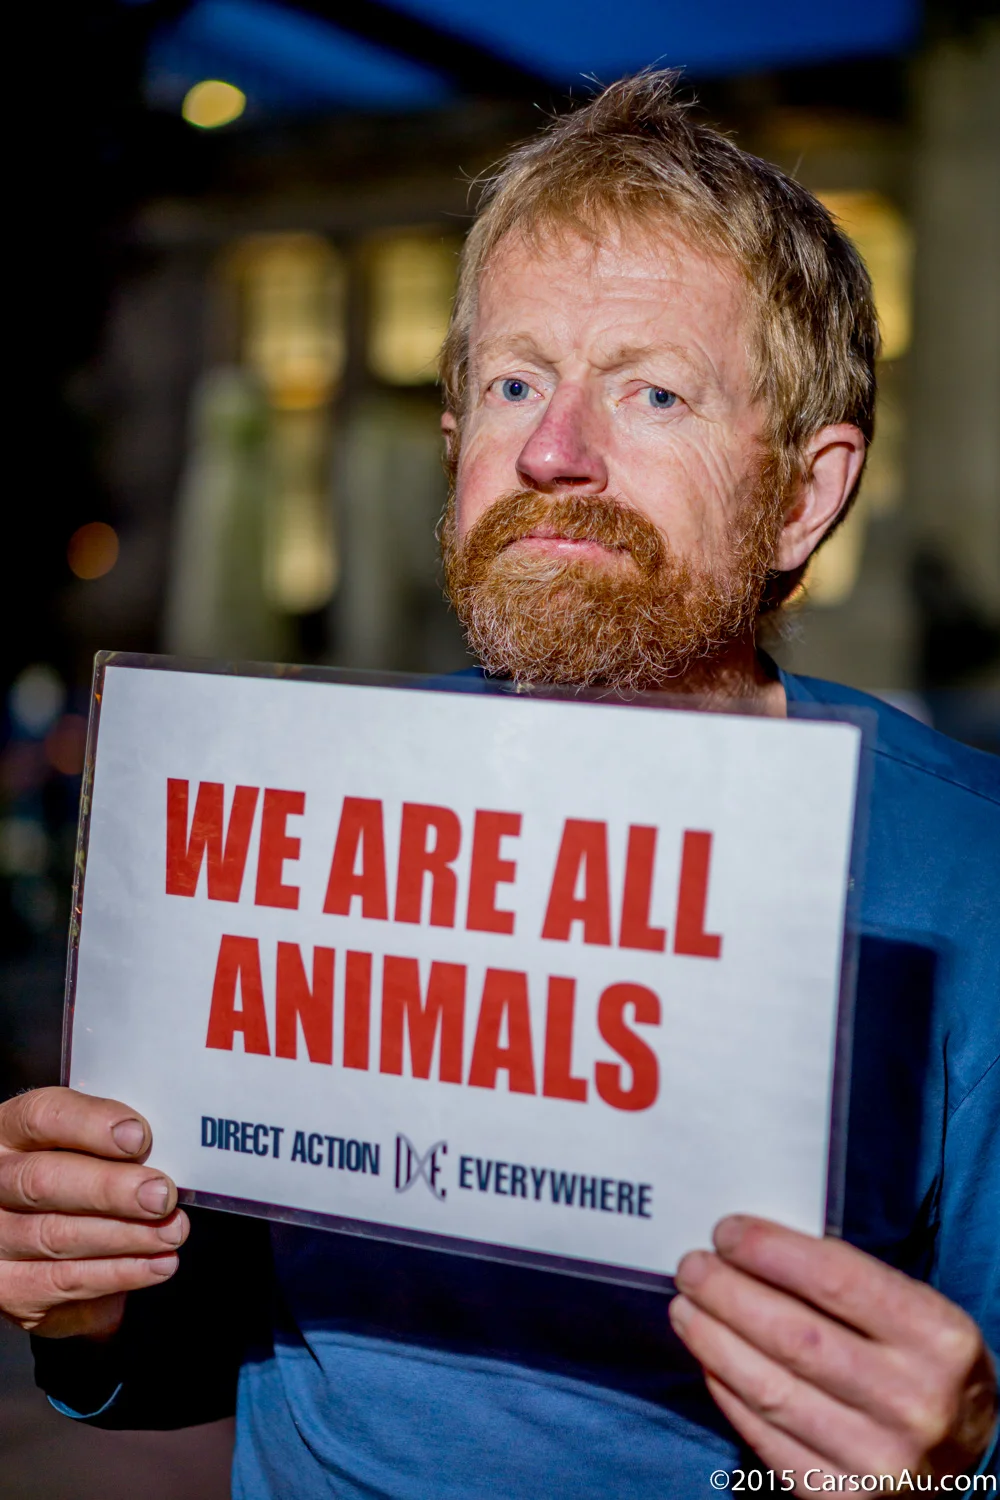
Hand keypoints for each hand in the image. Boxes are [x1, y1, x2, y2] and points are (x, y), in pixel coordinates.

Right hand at [0, 1086, 187, 1339]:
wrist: (34, 1227)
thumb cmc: (73, 1171)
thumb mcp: (82, 1142)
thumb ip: (110, 1139)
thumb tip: (159, 1147)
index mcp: (9, 1133)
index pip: (41, 1116)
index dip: (91, 1125)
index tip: (139, 1137)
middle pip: (42, 1181)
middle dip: (110, 1190)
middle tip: (161, 1196)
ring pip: (54, 1237)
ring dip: (124, 1237)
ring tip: (171, 1233)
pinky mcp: (7, 1287)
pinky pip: (60, 1284)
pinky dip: (116, 1276)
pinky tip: (154, 1265)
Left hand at [669, 1215, 996, 1491]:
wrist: (968, 1454)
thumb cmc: (926, 1363)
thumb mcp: (917, 1312)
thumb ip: (848, 1282)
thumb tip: (754, 1249)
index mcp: (939, 1340)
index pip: (837, 1280)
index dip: (770, 1251)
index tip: (727, 1232)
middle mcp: (914, 1402)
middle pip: (794, 1337)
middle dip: (727, 1293)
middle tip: (693, 1268)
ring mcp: (878, 1459)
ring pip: (770, 1390)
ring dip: (714, 1340)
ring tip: (687, 1307)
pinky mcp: (841, 1498)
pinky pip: (766, 1438)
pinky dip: (728, 1393)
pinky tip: (710, 1359)